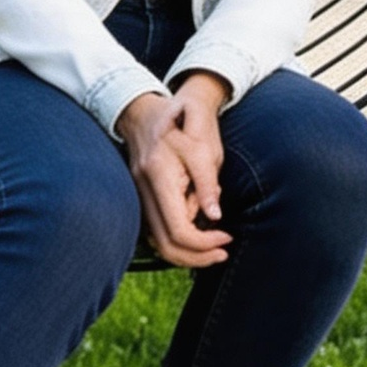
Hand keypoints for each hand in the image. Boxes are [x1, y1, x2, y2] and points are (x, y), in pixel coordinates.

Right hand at [116, 74, 231, 269]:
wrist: (148, 110)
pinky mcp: (141, 198)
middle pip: (164, 246)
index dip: (205, 242)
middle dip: (196, 257)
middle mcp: (143, 191)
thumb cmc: (180, 123)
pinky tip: (196, 233)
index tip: (226, 237)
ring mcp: (139, 197)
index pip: (179, 230)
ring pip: (157, 243)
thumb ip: (207, 184)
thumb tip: (215, 216)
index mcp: (159, 178)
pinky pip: (156, 230)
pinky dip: (176, 240)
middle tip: (222, 253)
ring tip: (213, 247)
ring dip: (186, 252)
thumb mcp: (203, 147)